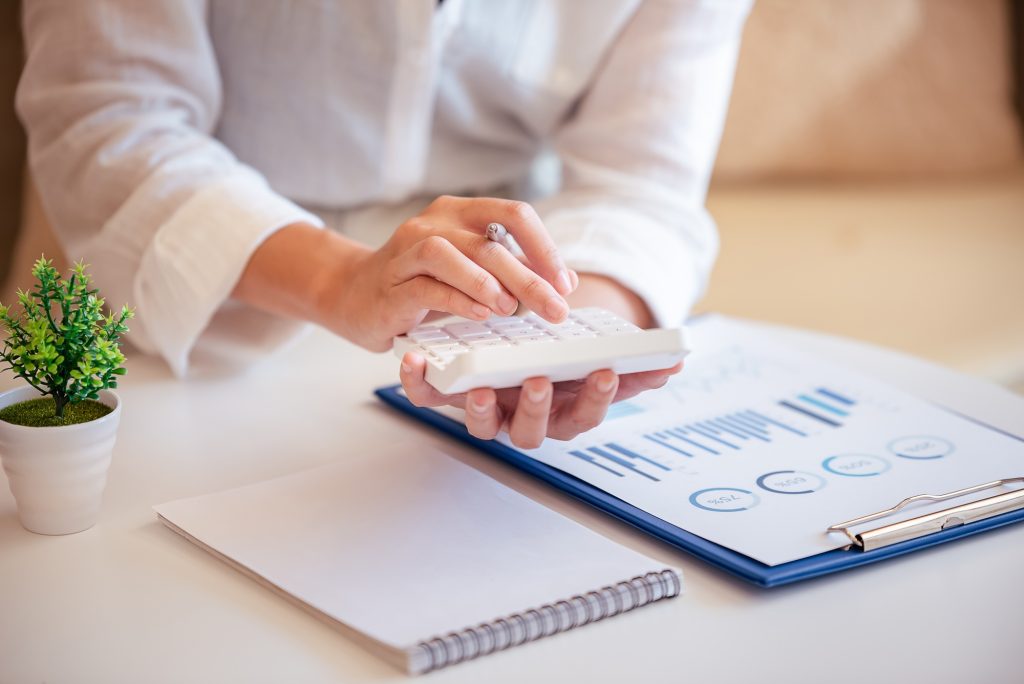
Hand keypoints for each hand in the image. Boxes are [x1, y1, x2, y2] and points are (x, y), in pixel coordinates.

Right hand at [330, 195, 576, 350]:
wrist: (355, 296)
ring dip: (489, 282)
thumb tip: (565, 282)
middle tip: (556, 308)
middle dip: (530, 277)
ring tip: (511, 309)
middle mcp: (434, 222)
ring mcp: (407, 250)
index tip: (565, 285)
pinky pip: (426, 285)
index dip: (545, 248)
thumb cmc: (421, 283)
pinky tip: (480, 315)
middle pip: (490, 241)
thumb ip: (515, 271)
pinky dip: (457, 299)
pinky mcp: (391, 284)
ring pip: (453, 253)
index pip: (514, 214)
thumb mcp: (473, 273)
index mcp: (461, 212)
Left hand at [400, 353, 681, 447]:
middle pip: (534, 431)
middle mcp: (525, 418)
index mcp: (564, 410)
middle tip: (541, 382)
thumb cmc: (560, 358)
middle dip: (539, 407)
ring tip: (483, 389)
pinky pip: (432, 399)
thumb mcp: (595, 356)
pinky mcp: (451, 397)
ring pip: (485, 427)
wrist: (514, 345)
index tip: (606, 372)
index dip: (598, 398)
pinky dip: (419, 384)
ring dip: (484, 411)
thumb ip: (633, 363)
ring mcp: (489, 412)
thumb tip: (677, 362)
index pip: (586, 415)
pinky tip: (413, 361)